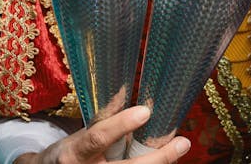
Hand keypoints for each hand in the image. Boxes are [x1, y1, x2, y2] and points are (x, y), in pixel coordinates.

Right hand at [14, 106, 189, 163]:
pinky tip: (165, 160)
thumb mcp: (78, 135)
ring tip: (178, 149)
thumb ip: (102, 120)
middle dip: (159, 158)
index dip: (121, 125)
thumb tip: (124, 92)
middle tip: (182, 143)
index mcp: (75, 153)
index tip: (145, 111)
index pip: (98, 138)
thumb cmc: (68, 155)